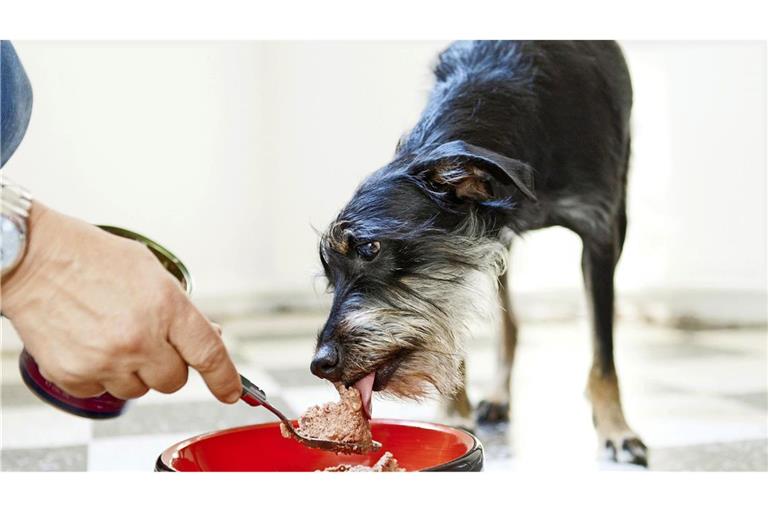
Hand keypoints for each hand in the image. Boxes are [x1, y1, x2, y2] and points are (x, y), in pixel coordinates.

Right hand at [1, 202, 241, 402]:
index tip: (231, 392)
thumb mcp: (151, 271)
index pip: (208, 354)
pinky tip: (89, 345)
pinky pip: (101, 392)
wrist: (33, 259)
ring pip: (139, 390)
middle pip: (174, 380)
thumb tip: (207, 337)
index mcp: (166, 307)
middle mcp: (139, 338)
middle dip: (168, 365)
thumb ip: (180, 309)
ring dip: (133, 372)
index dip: (224, 379)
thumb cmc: (92, 258)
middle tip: (149, 341)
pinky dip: (100, 375)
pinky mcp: (74, 374)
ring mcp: (106, 360)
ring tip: (112, 337)